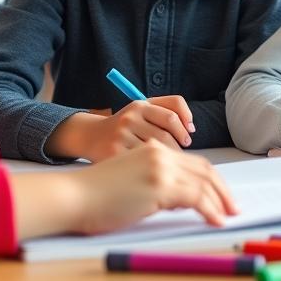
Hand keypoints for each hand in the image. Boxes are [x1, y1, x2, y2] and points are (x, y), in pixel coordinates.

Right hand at [10, 142, 237, 239]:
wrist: (73, 196)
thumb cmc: (94, 195)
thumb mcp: (130, 181)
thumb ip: (155, 185)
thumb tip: (179, 201)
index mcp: (151, 149)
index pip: (192, 162)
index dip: (211, 179)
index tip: (220, 196)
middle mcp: (158, 153)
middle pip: (204, 169)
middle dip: (222, 189)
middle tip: (233, 206)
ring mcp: (160, 167)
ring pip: (203, 182)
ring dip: (220, 201)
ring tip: (229, 215)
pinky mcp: (159, 185)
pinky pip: (196, 197)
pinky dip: (211, 210)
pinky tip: (216, 220)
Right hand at [48, 96, 194, 161]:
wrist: (90, 137)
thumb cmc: (124, 126)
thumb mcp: (142, 110)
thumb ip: (168, 109)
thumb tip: (191, 127)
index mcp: (139, 105)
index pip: (171, 115)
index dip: (184, 129)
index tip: (188, 139)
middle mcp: (129, 118)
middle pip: (166, 136)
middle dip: (178, 149)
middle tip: (181, 158)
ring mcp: (120, 136)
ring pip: (155, 152)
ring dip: (167, 162)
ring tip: (169, 167)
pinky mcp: (113, 154)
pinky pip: (142, 165)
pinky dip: (152, 171)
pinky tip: (153, 174)